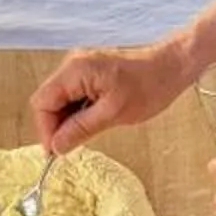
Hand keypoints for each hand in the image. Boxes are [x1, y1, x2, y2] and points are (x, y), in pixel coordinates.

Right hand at [30, 35, 196, 151]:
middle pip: (48, 100)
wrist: (172, 67)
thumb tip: (57, 146)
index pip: (43, 102)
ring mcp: (80, 67)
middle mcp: (73, 64)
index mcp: (75, 70)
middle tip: (70, 147)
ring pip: (60, 99)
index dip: (46, 129)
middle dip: (56, 126)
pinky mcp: (89, 72)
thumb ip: (81, 129)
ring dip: (68, 120)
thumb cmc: (149, 86)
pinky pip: (73, 95)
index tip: (56, 151)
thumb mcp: (114, 113)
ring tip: (85, 135)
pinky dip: (77, 111)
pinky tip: (92, 122)